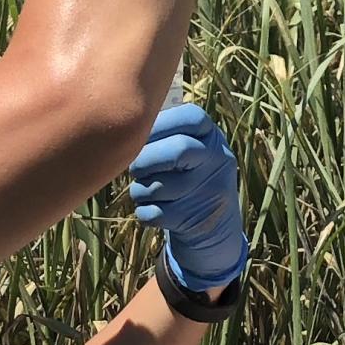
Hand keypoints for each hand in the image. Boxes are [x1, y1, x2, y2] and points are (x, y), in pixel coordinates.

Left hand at [125, 100, 248, 290]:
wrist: (215, 226)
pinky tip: (152, 209)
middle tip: (135, 167)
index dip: (160, 124)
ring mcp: (208, 193)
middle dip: (145, 159)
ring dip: (140, 190)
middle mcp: (218, 161)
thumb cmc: (189, 176)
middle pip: (176, 150)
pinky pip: (153, 213)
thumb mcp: (194, 149)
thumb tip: (126, 122)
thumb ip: (168, 133)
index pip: (191, 117)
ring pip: (157, 187)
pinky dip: (144, 212)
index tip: (142, 134)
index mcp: (214, 138)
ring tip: (145, 190)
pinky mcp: (194, 221)